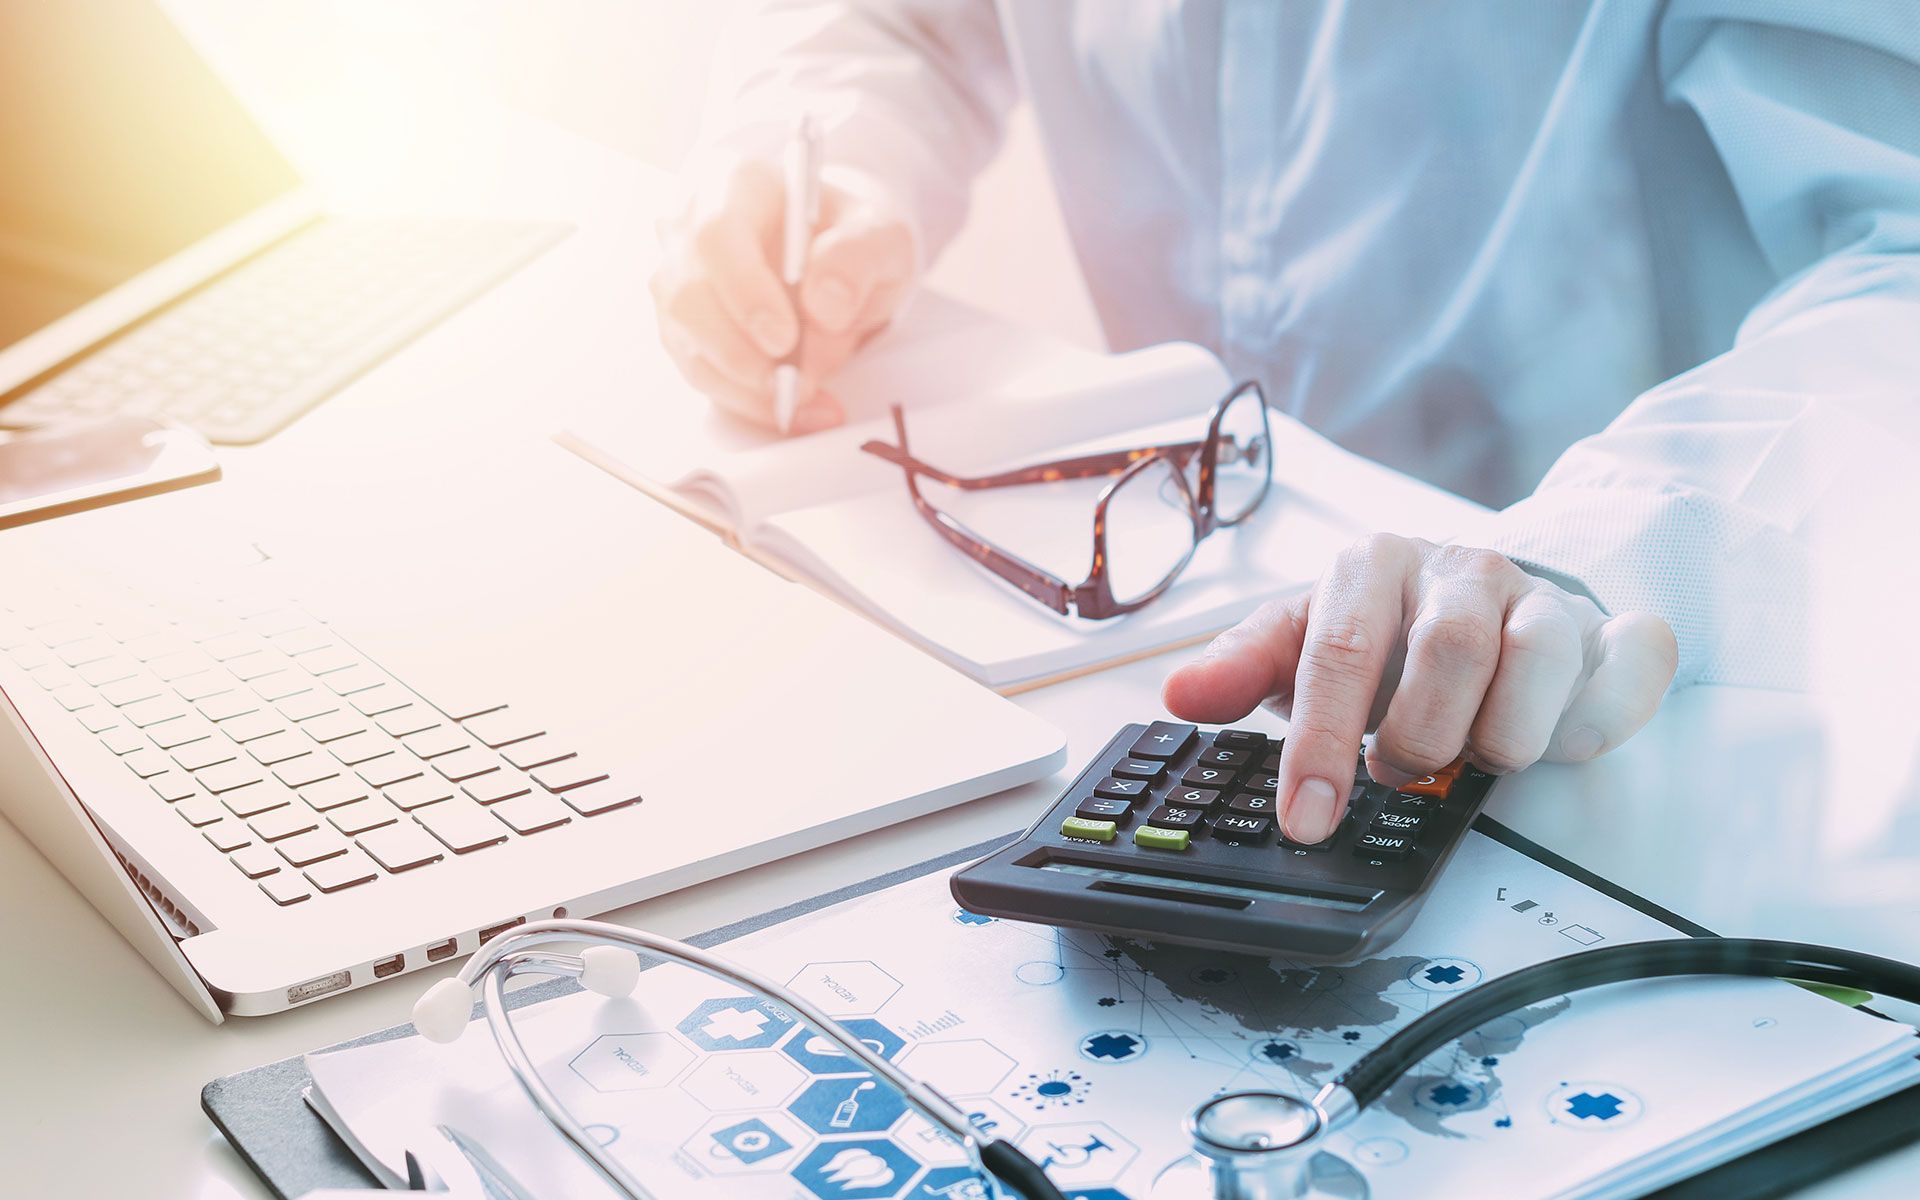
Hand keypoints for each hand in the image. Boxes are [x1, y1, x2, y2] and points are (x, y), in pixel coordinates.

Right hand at [650, 158, 917, 433]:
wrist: (844, 262)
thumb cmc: (855, 239)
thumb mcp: (883, 236)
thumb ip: (858, 257)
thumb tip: (823, 306)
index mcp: (737, 184)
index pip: (716, 234)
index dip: (743, 291)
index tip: (783, 339)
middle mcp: (691, 228)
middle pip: (686, 295)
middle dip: (740, 353)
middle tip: (798, 384)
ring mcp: (681, 280)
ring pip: (687, 342)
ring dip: (747, 386)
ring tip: (813, 401)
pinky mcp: (687, 329)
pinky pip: (703, 373)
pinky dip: (749, 402)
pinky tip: (797, 410)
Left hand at [1163, 535, 1677, 843]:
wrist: (1477, 594)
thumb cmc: (1381, 630)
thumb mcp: (1300, 640)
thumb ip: (1242, 668)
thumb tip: (1181, 693)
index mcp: (1372, 565)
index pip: (1341, 652)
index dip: (1321, 744)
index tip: (1308, 819)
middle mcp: (1461, 568)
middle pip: (1448, 653)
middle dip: (1418, 737)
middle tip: (1401, 771)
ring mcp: (1542, 595)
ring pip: (1539, 657)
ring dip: (1502, 735)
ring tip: (1473, 759)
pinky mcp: (1609, 628)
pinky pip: (1631, 661)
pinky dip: (1600, 714)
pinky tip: (1564, 743)